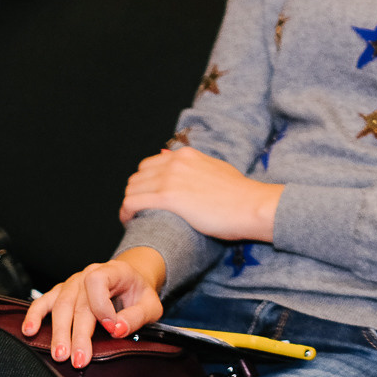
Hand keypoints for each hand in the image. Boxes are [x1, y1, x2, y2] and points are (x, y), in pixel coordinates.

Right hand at [22, 248, 166, 368]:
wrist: (131, 280)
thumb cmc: (138, 294)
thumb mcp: (150, 304)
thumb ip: (137, 315)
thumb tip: (118, 329)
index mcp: (113, 271)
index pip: (98, 282)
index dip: (102, 307)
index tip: (111, 329)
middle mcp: (89, 274)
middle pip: (78, 303)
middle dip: (78, 334)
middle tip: (79, 358)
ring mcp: (73, 283)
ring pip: (60, 306)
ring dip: (59, 332)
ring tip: (60, 354)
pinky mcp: (61, 293)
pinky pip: (44, 301)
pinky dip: (35, 315)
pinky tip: (30, 330)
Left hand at [120, 145, 281, 241]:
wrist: (250, 205)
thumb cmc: (238, 193)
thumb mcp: (215, 168)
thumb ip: (193, 164)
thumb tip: (169, 155)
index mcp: (186, 155)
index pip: (149, 165)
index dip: (145, 183)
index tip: (148, 198)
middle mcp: (175, 162)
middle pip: (137, 177)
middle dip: (135, 194)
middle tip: (140, 211)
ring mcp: (170, 178)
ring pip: (131, 189)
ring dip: (129, 205)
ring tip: (134, 219)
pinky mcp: (168, 197)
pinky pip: (132, 203)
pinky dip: (126, 213)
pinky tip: (131, 222)